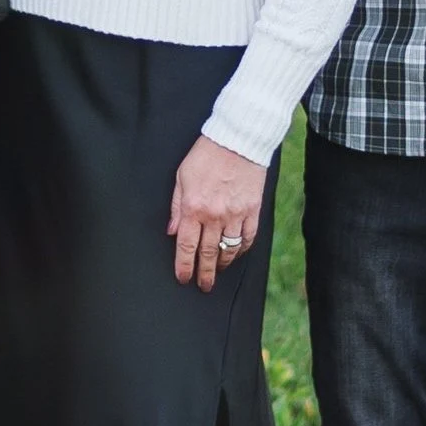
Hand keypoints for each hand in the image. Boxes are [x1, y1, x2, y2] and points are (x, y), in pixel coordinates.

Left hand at [169, 134, 265, 291]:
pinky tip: (236, 253)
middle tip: (204, 285)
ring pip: (229, 249)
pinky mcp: (253, 210)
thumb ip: (176, 206)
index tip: (184, 278)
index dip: (184, 266)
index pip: (187, 245)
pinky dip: (242, 249)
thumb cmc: (206, 156)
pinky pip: (248, 237)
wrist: (237, 140)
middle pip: (207, 253)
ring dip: (222, 264)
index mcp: (194, 207)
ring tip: (218, 271)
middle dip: (204, 273)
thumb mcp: (181, 177)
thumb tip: (173, 231)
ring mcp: (236, 214)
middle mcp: (214, 215)